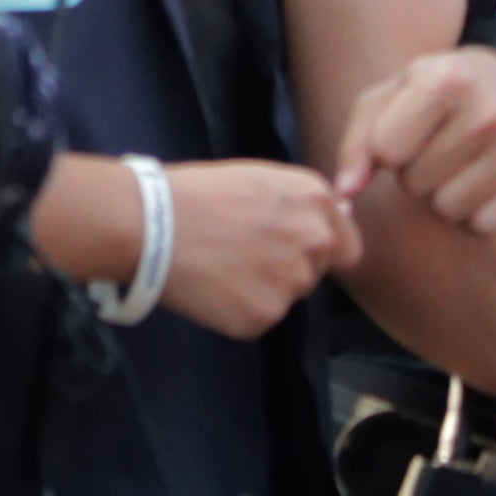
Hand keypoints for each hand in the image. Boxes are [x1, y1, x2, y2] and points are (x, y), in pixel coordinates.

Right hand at [153, 160, 359, 338]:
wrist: (150, 225)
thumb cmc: (196, 194)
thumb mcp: (259, 178)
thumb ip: (302, 202)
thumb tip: (343, 218)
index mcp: (316, 200)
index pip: (346, 244)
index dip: (319, 249)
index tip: (289, 248)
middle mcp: (316, 240)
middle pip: (318, 272)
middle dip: (290, 267)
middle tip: (244, 254)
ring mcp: (293, 281)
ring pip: (290, 295)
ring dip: (265, 288)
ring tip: (223, 266)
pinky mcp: (267, 315)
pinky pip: (262, 317)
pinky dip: (241, 309)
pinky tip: (214, 287)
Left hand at [339, 47, 495, 238]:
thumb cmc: (432, 98)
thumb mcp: (388, 100)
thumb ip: (357, 144)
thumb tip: (345, 195)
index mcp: (447, 81)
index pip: (387, 151)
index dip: (388, 150)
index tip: (407, 132)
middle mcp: (490, 113)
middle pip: (417, 184)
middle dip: (417, 174)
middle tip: (437, 150)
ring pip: (448, 210)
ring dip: (444, 197)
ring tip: (459, 166)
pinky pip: (482, 226)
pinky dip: (476, 214)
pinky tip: (483, 184)